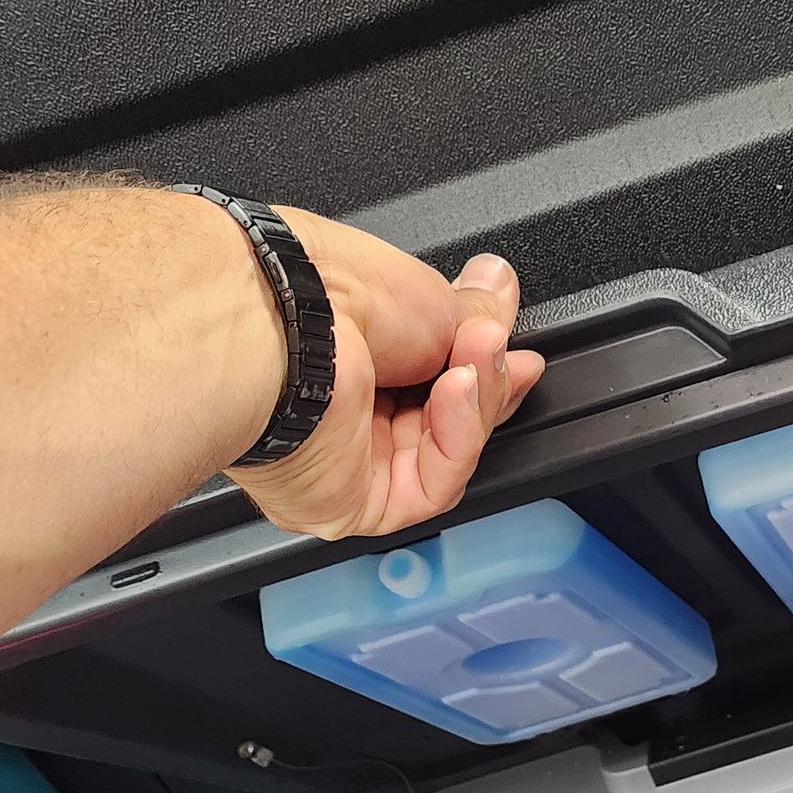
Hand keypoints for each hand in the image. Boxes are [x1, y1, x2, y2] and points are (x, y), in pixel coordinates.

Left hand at [234, 214, 544, 540]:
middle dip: (484, 382)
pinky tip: (457, 394)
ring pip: (445, 457)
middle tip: (497, 348)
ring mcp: (346, 459)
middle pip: (447, 420)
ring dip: (474, 405)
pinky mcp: (349, 503)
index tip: (508, 344)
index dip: (481, 365)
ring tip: (477, 356)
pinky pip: (429, 488)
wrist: (284, 318)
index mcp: (354, 355)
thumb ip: (473, 311)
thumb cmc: (324, 291)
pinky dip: (457, 441)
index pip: (436, 378)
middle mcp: (345, 410)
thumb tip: (499, 290)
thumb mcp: (427, 293)